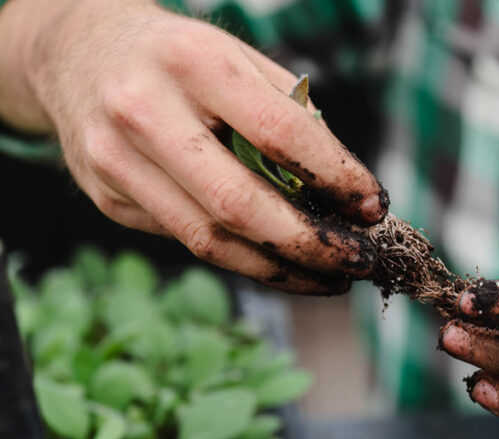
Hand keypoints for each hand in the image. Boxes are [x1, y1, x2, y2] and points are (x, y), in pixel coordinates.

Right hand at [0, 0, 386, 292]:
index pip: (279, 135)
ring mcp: (116, 160)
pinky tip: (283, 264)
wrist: (79, 54)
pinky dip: (246, 259)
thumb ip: (294, 118)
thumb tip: (351, 197)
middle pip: (239, 204)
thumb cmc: (186, 61)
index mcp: (192, 62)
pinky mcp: (108, 198)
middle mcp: (144, 110)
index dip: (335, 178)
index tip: (373, 207)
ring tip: (332, 278)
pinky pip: (189, 241)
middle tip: (360, 262)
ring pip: (210, 240)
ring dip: (282, 270)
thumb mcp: (241, 62)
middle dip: (311, 244)